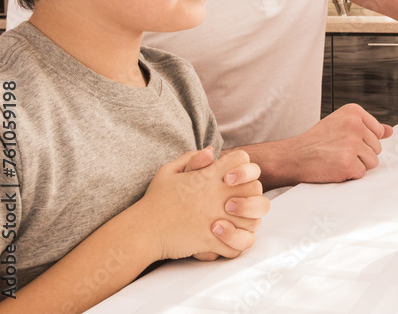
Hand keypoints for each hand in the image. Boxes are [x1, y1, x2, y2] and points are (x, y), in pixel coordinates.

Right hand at [137, 149, 266, 260]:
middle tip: (237, 203)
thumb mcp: (168, 171)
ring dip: (248, 222)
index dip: (243, 166)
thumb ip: (192, 158)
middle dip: (252, 195)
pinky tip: (226, 240)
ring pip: (254, 220)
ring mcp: (218, 218)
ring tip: (234, 223)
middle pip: (256, 188)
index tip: (232, 178)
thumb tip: (212, 151)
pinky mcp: (213, 241)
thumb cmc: (155, 201)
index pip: (243, 160)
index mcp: (208, 176)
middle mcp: (217, 194)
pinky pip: (239, 246)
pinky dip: (237, 245)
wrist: (141, 231)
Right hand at [282, 103, 393, 183]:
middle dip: (361, 154)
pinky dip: (349, 175)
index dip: (363, 141)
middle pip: (377, 148)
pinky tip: (335, 167)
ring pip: (372, 161)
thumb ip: (367, 126)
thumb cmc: (316, 141)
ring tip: (337, 158)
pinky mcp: (348, 162)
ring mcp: (352, 143)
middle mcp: (354, 124)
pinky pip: (361, 173)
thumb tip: (390, 131)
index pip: (378, 131)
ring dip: (357, 165)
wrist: (293, 156)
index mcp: (354, 111)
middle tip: (338, 151)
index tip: (345, 140)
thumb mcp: (341, 124)